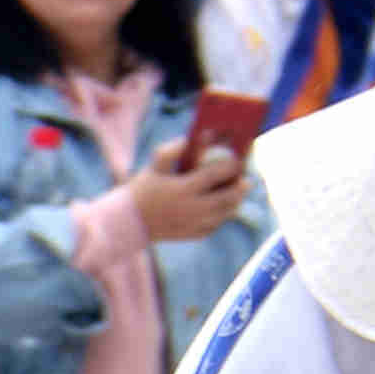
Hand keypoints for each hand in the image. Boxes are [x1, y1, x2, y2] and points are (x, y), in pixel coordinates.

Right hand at [124, 140, 247, 241]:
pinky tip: (222, 209)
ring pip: (225, 213)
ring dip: (234, 202)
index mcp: (184, 188)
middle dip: (239, 187)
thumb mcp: (153, 168)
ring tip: (237, 193)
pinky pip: (215, 226)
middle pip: (228, 197)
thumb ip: (170, 151)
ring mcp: (194, 224)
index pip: (217, 174)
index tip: (236, 160)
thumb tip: (187, 139)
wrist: (128, 222)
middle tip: (246, 180)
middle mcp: (193, 208)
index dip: (230, 165)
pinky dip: (221, 216)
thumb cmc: (141, 191)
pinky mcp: (193, 235)